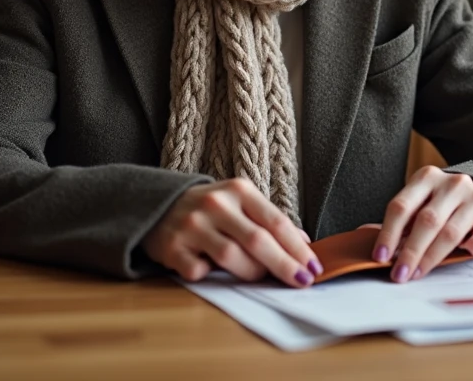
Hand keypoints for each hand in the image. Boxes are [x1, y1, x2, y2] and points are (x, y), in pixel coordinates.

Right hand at [143, 177, 321, 286]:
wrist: (159, 206)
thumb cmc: (211, 210)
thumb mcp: (242, 203)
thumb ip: (270, 221)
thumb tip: (304, 244)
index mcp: (238, 190)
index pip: (275, 221)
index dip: (297, 247)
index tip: (313, 267)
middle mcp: (215, 204)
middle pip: (257, 240)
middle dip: (284, 265)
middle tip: (301, 281)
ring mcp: (191, 225)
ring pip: (231, 257)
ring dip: (251, 273)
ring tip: (259, 277)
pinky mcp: (172, 247)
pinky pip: (199, 271)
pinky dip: (211, 275)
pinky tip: (212, 270)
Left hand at [373, 166, 472, 282]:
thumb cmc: (448, 207)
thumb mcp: (422, 204)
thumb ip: (400, 220)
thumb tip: (362, 236)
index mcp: (427, 177)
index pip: (402, 206)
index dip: (388, 233)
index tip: (380, 256)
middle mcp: (452, 183)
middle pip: (426, 221)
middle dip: (410, 251)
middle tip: (399, 274)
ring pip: (450, 232)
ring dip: (431, 257)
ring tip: (418, 273)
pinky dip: (468, 251)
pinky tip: (460, 256)